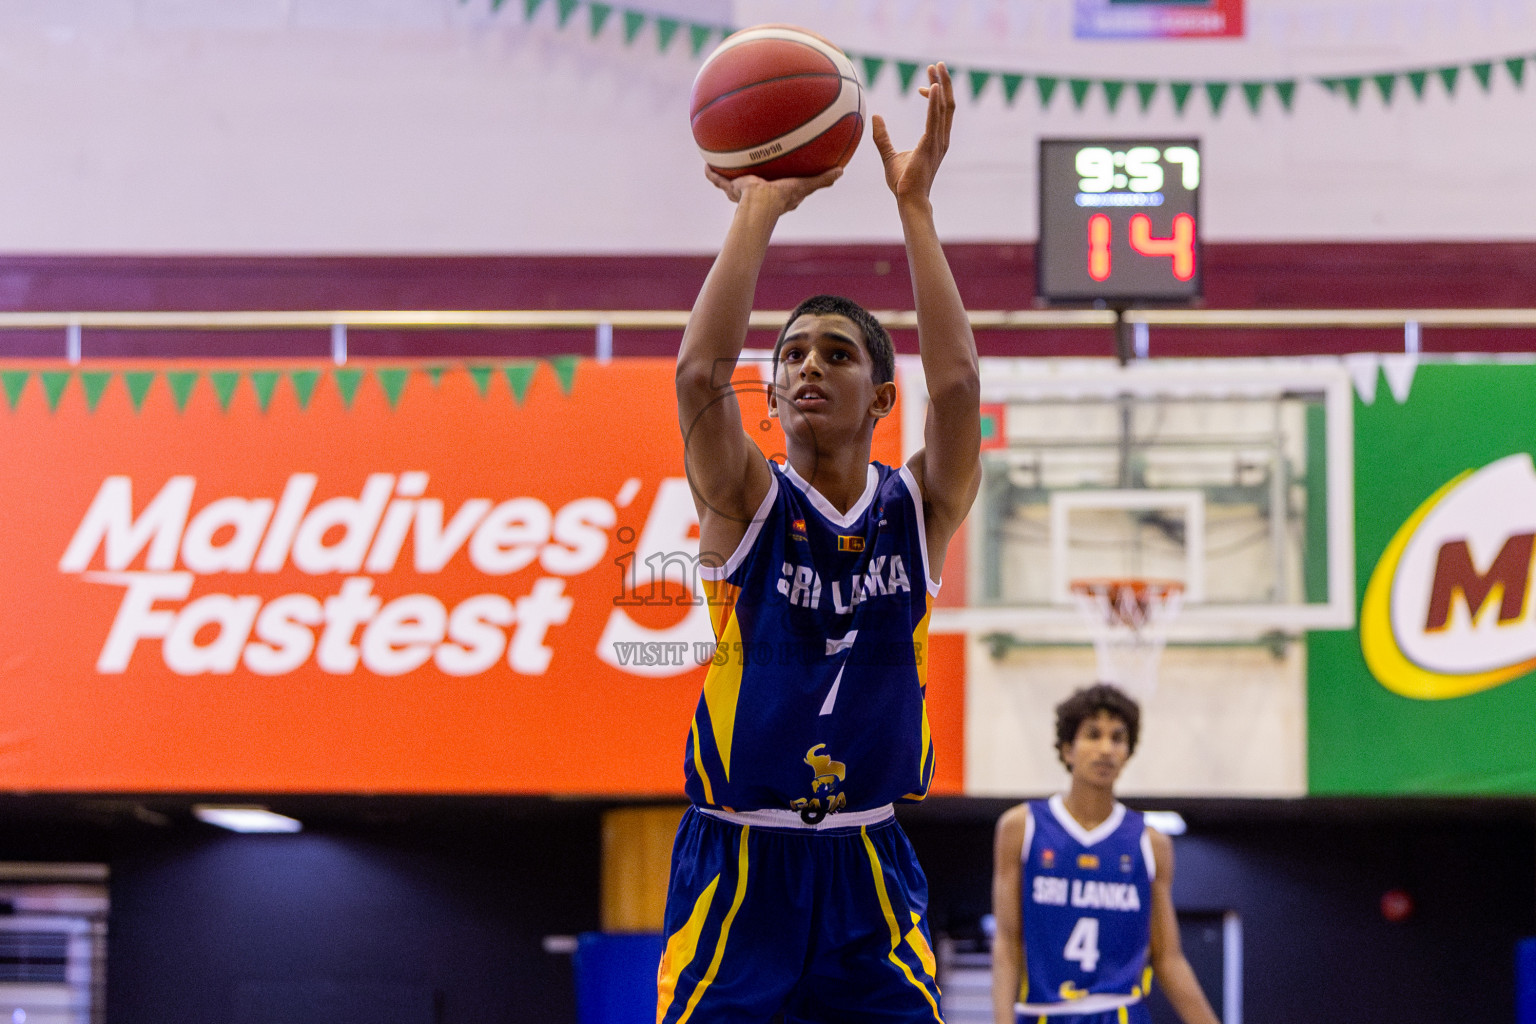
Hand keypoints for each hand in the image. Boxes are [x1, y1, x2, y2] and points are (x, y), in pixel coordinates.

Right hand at [704, 165, 842, 212]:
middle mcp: (758, 195)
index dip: (784, 183)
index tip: (785, 176)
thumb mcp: (804, 185)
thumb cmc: (782, 197)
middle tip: (755, 167)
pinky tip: (706, 165)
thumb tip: (841, 171)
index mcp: (776, 196)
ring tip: (724, 164)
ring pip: (734, 184)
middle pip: (756, 185)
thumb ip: (822, 180)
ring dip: (729, 178)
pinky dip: (712, 174)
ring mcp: (743, 192)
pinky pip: (719, 180)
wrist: (759, 203)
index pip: (781, 190)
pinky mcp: (732, 189)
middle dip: (754, 179)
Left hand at [872, 62, 954, 204]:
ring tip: (937, 66)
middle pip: (947, 104)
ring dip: (941, 85)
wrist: (908, 199)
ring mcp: (938, 141)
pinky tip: (932, 86)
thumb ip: (882, 137)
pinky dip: (935, 102)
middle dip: (943, 82)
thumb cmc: (902, 183)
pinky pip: (935, 119)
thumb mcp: (889, 155)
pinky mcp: (930, 145)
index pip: (940, 111)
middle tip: (938, 64)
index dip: (934, 95)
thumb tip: (875, 117)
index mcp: (935, 140)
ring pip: (945, 107)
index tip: (922, 86)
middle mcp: (941, 138)